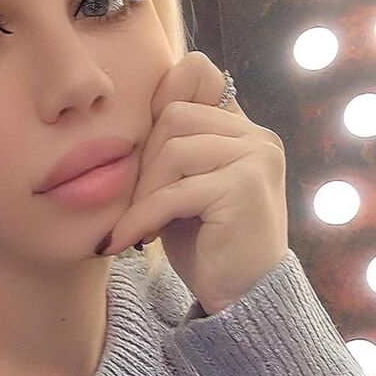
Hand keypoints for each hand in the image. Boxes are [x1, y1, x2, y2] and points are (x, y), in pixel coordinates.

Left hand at [101, 51, 289, 314]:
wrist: (241, 300)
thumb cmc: (206, 248)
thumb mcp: (181, 191)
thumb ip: (168, 152)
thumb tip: (119, 121)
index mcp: (244, 130)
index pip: (197, 74)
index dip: (161, 100)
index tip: (140, 155)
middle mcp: (257, 137)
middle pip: (174, 117)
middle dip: (143, 164)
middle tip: (133, 208)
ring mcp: (256, 159)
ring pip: (173, 150)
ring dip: (142, 194)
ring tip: (134, 228)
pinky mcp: (244, 188)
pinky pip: (175, 193)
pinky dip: (142, 218)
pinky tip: (125, 241)